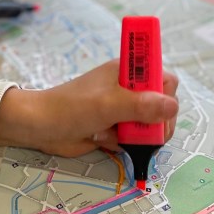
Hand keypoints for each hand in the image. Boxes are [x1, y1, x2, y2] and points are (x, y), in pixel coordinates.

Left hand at [0, 60, 178, 157]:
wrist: (40, 127)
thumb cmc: (71, 108)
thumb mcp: (109, 105)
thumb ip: (141, 106)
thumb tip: (172, 107)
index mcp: (128, 71)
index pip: (164, 79)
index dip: (166, 96)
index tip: (159, 111)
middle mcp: (129, 89)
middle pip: (162, 107)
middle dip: (155, 123)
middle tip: (142, 133)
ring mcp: (123, 109)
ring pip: (150, 126)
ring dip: (139, 135)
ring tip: (119, 136)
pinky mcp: (115, 127)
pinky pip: (134, 137)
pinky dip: (125, 142)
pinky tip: (106, 140)